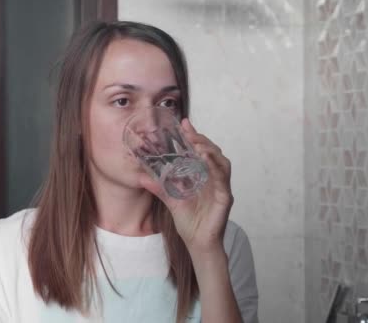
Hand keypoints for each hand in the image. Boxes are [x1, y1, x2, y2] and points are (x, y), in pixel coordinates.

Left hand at [139, 119, 233, 254]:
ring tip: (197, 143)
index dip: (194, 137)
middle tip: (188, 130)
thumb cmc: (190, 224)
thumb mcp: (171, 201)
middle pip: (213, 152)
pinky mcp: (225, 198)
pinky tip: (206, 160)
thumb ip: (160, 188)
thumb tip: (141, 177)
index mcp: (203, 177)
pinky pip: (223, 179)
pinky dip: (216, 167)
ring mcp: (222, 188)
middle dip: (202, 139)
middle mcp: (214, 179)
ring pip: (222, 162)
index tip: (184, 123)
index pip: (200, 152)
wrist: (198, 244)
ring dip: (210, 150)